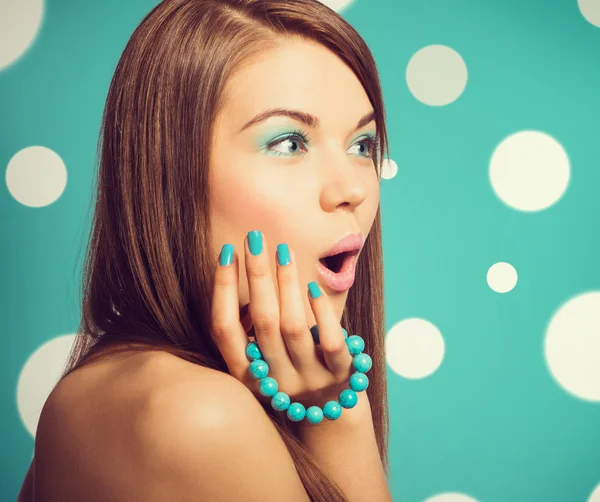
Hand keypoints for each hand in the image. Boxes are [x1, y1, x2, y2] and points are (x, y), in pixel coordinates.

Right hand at [209, 231, 353, 411]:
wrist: (330, 414)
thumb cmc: (290, 369)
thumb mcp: (263, 356)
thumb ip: (252, 326)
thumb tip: (245, 273)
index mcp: (246, 374)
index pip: (224, 329)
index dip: (222, 289)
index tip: (227, 252)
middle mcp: (273, 379)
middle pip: (261, 320)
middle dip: (256, 274)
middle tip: (255, 237)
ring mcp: (307, 380)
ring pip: (293, 326)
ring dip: (287, 283)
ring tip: (283, 250)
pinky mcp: (339, 375)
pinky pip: (330, 342)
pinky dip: (321, 312)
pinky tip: (312, 288)